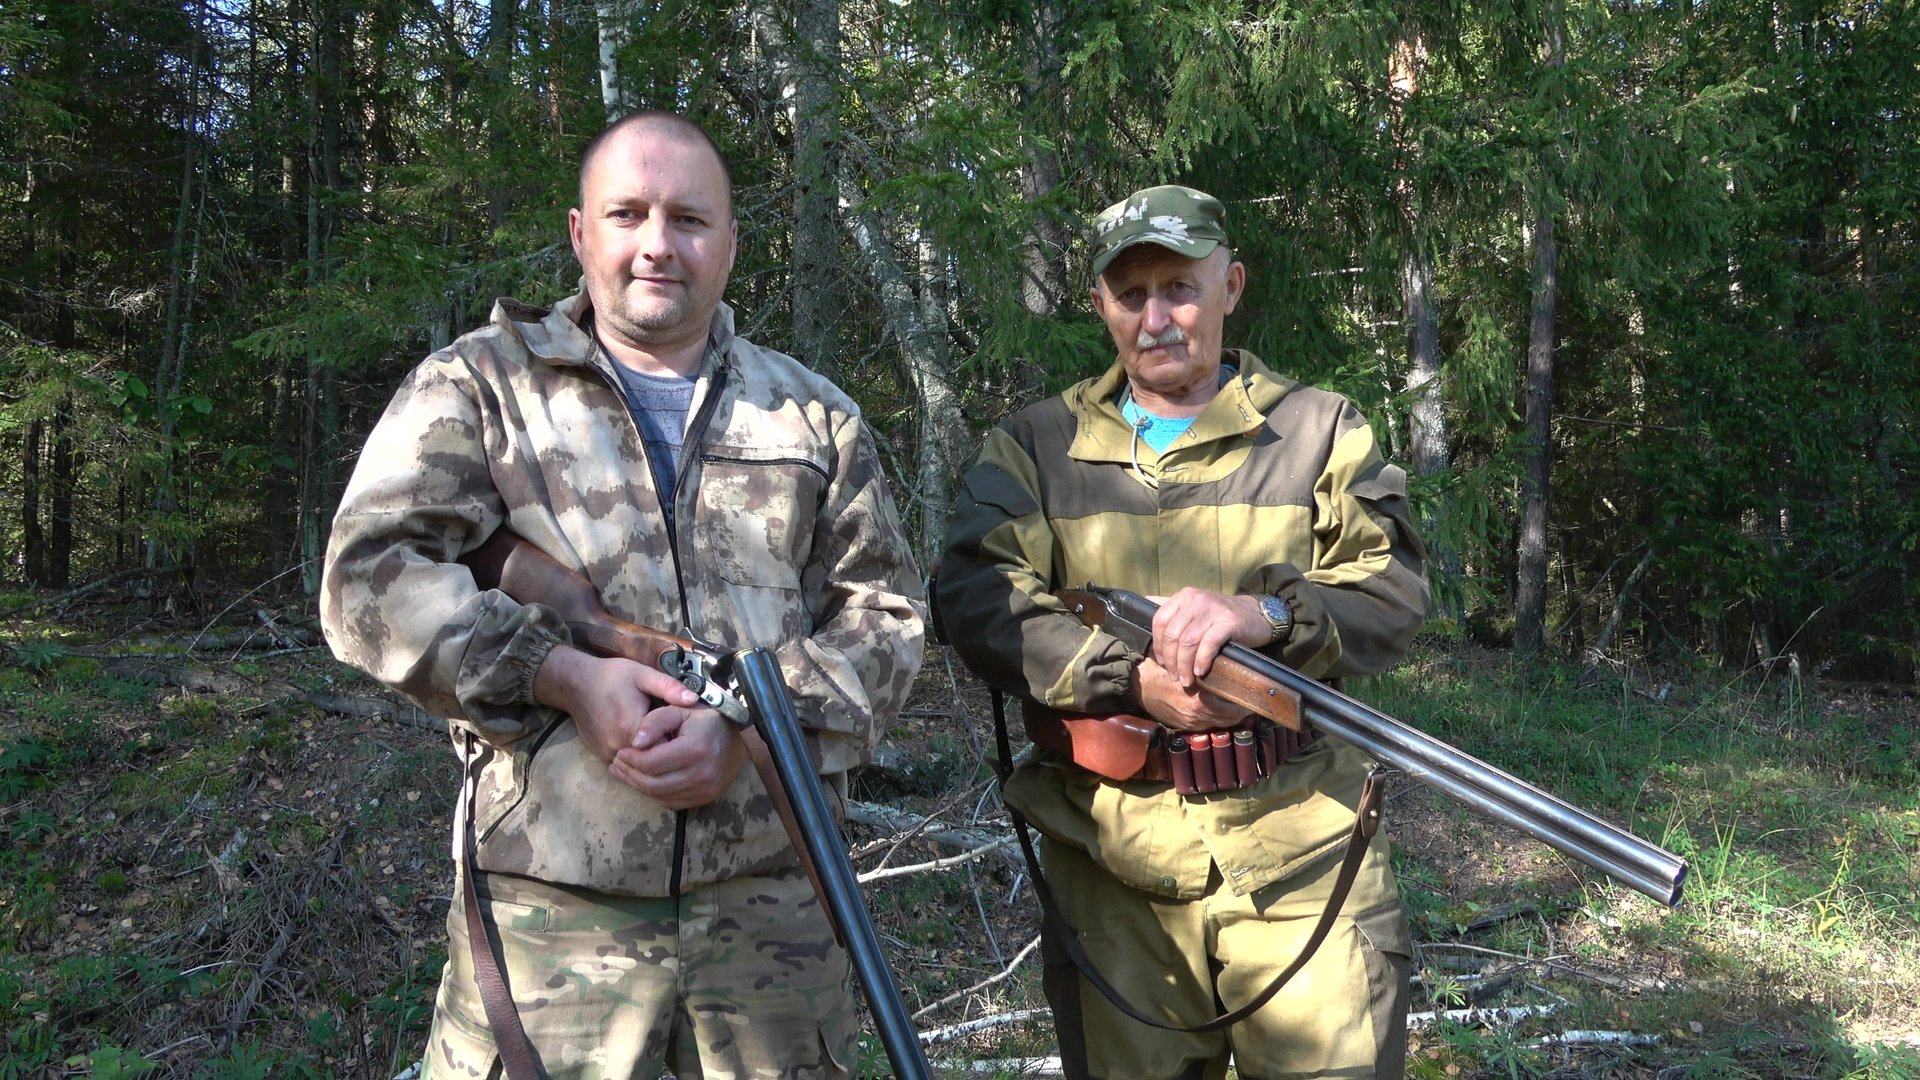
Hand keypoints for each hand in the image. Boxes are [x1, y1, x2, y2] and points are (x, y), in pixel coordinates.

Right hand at [531, 645, 699, 766]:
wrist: (577, 684)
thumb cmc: (611, 677)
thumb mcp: (642, 674)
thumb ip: (668, 687)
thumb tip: (693, 699)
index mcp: (631, 726)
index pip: (665, 747)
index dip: (679, 742)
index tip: (686, 732)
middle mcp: (618, 745)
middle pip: (654, 761)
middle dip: (669, 753)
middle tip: (679, 739)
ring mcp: (608, 754)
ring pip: (640, 768)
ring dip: (654, 759)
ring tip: (664, 743)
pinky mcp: (603, 758)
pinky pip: (628, 767)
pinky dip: (640, 761)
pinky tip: (648, 746)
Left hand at [612, 706, 748, 808]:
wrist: (739, 737)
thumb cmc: (706, 719)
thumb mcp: (680, 710)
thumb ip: (655, 721)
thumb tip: (635, 741)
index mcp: (694, 749)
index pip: (650, 763)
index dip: (630, 759)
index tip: (620, 752)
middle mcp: (701, 774)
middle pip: (652, 783)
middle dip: (629, 774)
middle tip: (617, 764)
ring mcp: (704, 789)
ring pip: (660, 796)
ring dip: (638, 785)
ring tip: (626, 773)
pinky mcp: (705, 798)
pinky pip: (672, 802)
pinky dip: (655, 793)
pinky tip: (645, 781)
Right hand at [1133, 656, 1250, 732]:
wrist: (1137, 685)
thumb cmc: (1161, 671)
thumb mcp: (1187, 666)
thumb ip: (1207, 672)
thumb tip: (1230, 670)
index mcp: (1200, 701)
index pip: (1233, 708)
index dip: (1245, 703)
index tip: (1254, 696)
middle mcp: (1197, 716)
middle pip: (1229, 719)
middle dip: (1240, 711)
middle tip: (1249, 701)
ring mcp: (1190, 724)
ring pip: (1219, 723)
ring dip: (1229, 716)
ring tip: (1237, 705)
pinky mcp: (1184, 727)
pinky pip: (1207, 725)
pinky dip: (1215, 718)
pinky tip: (1218, 709)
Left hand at [1148, 587, 1269, 687]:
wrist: (1255, 615)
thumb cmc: (1220, 619)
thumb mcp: (1196, 613)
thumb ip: (1176, 620)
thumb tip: (1151, 641)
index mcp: (1183, 597)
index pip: (1159, 621)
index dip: (1158, 645)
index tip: (1162, 663)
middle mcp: (1195, 599)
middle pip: (1173, 635)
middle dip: (1171, 660)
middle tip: (1175, 677)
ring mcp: (1212, 608)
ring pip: (1188, 642)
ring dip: (1184, 665)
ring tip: (1186, 680)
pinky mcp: (1228, 621)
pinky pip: (1208, 644)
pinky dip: (1201, 660)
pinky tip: (1200, 671)